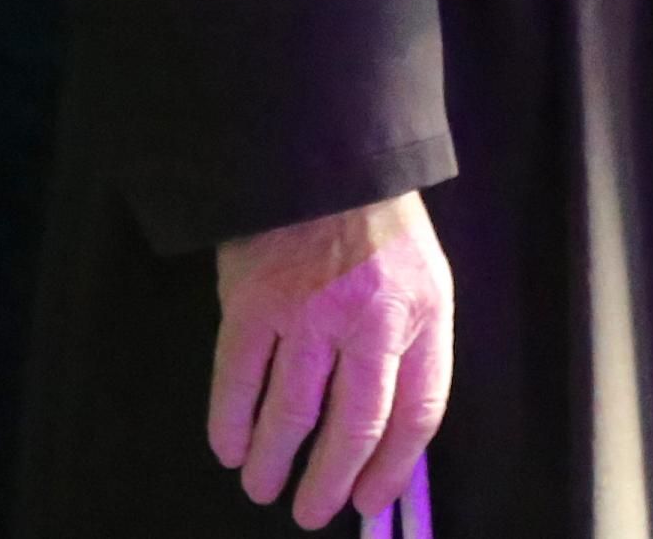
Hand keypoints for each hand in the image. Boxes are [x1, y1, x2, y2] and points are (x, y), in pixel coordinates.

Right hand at [210, 192, 452, 527]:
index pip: (417, 414)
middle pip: (354, 427)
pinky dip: (230, 423)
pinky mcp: (253, 301)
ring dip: (275, 462)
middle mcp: (369, 319)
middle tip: (311, 512)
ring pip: (292, 414)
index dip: (392, 468)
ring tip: (264, 488)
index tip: (370, 500)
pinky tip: (230, 446)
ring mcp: (309, 311)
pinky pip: (239, 380)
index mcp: (422, 313)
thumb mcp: (422, 279)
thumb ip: (412, 350)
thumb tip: (389, 439)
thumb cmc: (378, 224)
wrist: (325, 150)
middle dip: (330, 482)